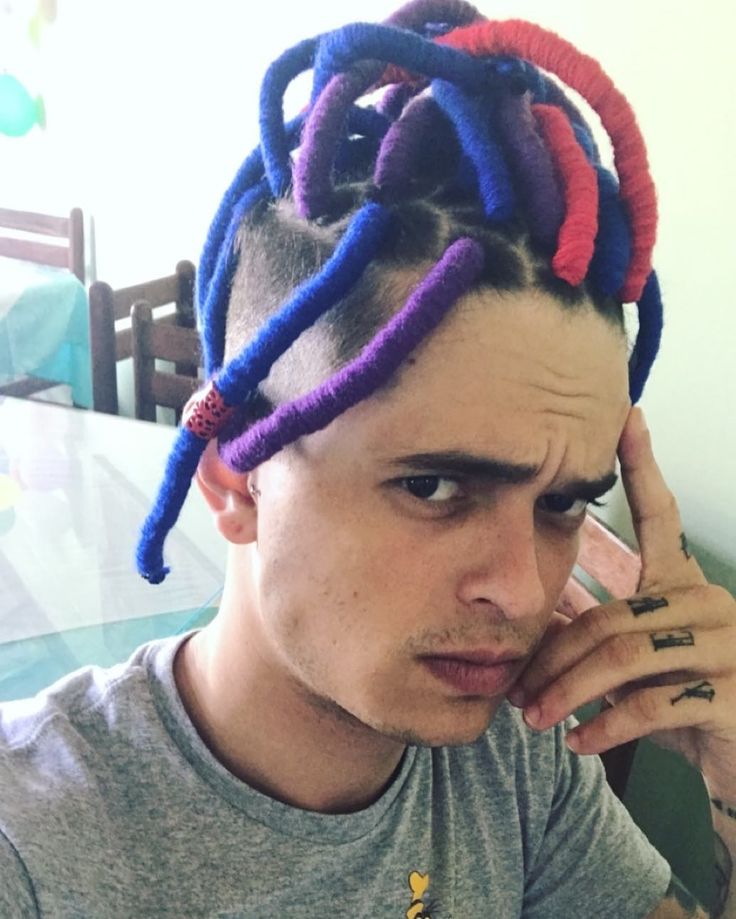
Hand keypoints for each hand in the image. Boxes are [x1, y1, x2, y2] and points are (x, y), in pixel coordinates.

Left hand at [509, 407, 735, 798]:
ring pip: (620, 658)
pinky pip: (649, 704)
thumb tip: (534, 621)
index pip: (660, 515)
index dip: (643, 465)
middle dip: (552, 659)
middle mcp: (707, 601)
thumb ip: (598, 633)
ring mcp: (725, 645)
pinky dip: (604, 726)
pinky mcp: (731, 694)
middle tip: (518, 692)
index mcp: (682, 583)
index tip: (627, 415)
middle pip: (607, 617)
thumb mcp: (638, 663)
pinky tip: (578, 743)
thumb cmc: (683, 702)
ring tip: (536, 718)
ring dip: (568, 693)